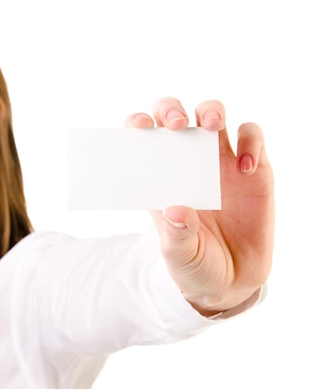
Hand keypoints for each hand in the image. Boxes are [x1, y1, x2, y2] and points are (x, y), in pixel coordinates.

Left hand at [125, 98, 274, 315]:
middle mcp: (187, 161)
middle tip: (176, 124)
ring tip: (212, 126)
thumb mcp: (179, 255)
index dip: (139, 123)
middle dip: (172, 110)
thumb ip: (176, 234)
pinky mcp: (253, 168)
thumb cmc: (196, 264)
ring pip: (213, 115)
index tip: (139, 126)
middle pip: (176, 116)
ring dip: (211, 111)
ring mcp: (220, 161)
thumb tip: (175, 209)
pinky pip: (252, 137)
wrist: (232, 281)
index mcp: (161, 176)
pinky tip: (246, 167)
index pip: (144, 138)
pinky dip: (251, 143)